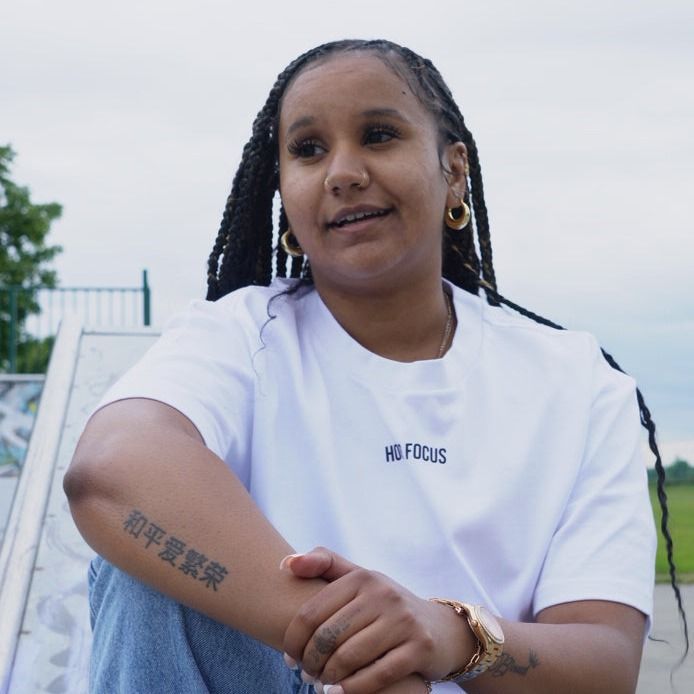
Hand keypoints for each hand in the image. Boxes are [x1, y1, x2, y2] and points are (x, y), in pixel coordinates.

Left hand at [281, 547, 472, 692]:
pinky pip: (376, 675)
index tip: (289, 657)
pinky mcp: (419, 647)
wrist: (440, 628)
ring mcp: (402, 620)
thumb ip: (324, 563)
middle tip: (305, 674)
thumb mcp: (359, 579)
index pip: (311, 612)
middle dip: (310, 662)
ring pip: (348, 657)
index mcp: (361, 577)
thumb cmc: (385, 605)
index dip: (293, 640)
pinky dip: (352, 689)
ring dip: (328, 679)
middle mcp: (382, 593)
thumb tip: (285, 563)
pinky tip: (338, 693)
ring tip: (321, 684)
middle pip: (327, 637)